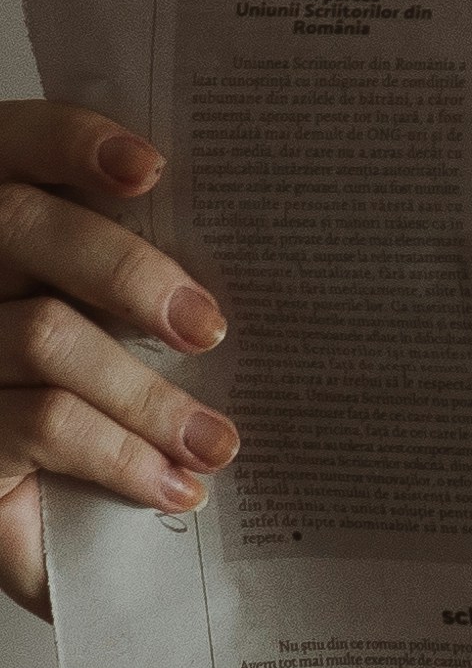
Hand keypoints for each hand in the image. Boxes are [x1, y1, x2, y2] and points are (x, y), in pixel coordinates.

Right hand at [0, 105, 236, 618]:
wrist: (43, 525)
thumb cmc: (94, 409)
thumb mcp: (117, 329)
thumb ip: (142, 276)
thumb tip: (251, 241)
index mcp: (5, 225)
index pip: (17, 144)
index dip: (73, 141)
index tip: (151, 168)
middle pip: (22, 224)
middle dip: (128, 270)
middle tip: (207, 326)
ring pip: (44, 333)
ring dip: (149, 394)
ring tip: (215, 442)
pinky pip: (44, 422)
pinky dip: (124, 455)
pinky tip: (173, 485)